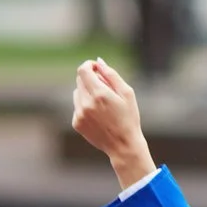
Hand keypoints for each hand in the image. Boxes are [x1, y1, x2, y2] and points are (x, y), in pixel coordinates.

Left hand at [72, 59, 155, 188]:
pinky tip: (99, 115)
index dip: (89, 65)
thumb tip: (98, 62)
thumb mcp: (127, 93)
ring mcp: (79, 114)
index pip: (83, 70)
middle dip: (90, 78)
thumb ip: (111, 75)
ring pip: (77, 92)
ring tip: (103, 104)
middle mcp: (86, 103)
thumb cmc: (129, 117)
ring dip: (87, 92)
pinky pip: (77, 106)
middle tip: (105, 88)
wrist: (123, 145)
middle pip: (80, 80)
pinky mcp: (76, 123)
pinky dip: (85, 105)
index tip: (96, 68)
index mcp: (100, 94)